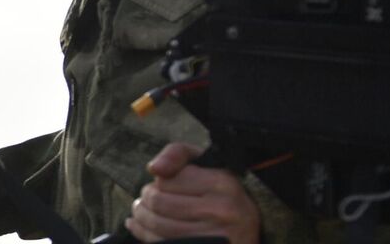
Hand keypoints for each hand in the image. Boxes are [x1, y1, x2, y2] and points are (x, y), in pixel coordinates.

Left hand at [127, 142, 258, 243]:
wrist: (249, 228)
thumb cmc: (220, 192)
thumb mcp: (206, 164)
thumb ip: (177, 154)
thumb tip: (154, 168)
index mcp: (222, 182)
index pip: (166, 180)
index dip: (157, 183)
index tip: (160, 185)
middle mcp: (222, 210)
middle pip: (159, 202)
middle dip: (146, 200)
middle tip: (145, 199)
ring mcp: (214, 235)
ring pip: (158, 224)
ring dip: (141, 217)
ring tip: (141, 212)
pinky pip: (163, 242)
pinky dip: (145, 234)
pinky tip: (140, 227)